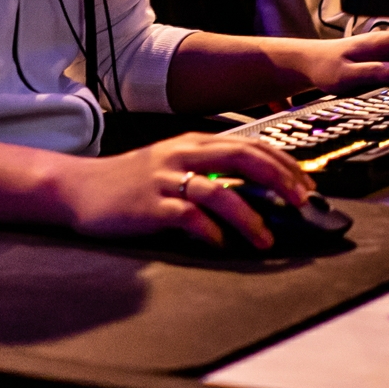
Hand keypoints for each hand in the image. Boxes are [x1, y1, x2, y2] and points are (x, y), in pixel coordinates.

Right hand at [56, 132, 312, 249]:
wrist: (80, 188)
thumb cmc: (132, 182)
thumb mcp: (175, 164)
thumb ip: (211, 171)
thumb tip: (258, 190)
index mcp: (194, 144)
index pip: (251, 145)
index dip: (284, 164)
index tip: (308, 186)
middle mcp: (183, 155)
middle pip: (243, 157)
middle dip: (279, 180)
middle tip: (302, 204)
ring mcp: (165, 179)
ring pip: (219, 191)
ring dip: (250, 216)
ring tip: (266, 239)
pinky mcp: (149, 206)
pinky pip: (187, 217)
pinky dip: (209, 231)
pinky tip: (220, 244)